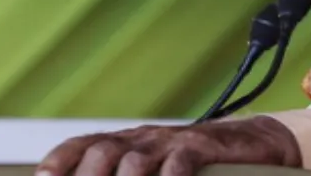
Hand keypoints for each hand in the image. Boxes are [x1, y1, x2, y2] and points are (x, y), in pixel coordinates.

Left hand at [35, 116, 301, 175]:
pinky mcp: (201, 148)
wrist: (251, 144)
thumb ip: (124, 174)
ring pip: (135, 159)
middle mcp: (143, 139)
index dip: (59, 161)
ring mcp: (171, 142)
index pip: (82, 145)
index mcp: (126, 142)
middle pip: (103, 152)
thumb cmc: (193, 162)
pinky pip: (180, 160)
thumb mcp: (154, 168)